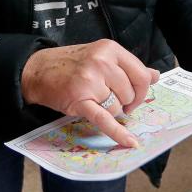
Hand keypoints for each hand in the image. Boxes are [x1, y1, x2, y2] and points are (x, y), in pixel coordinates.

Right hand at [20, 40, 159, 148]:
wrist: (36, 70)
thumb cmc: (69, 64)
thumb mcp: (100, 55)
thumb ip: (127, 66)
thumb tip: (155, 76)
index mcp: (109, 49)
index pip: (141, 75)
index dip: (141, 90)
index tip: (133, 96)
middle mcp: (101, 62)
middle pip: (129, 93)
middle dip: (123, 102)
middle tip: (108, 99)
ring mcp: (89, 81)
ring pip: (117, 108)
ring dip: (109, 110)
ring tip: (92, 100)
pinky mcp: (79, 100)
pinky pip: (104, 119)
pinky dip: (118, 132)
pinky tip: (129, 141)